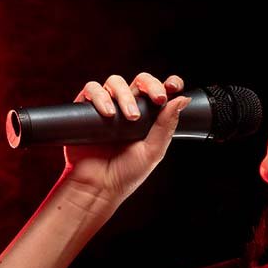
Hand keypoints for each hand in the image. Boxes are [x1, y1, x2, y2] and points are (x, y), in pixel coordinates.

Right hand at [61, 72, 191, 201]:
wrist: (99, 186)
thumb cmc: (126, 172)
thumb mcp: (153, 150)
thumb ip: (166, 125)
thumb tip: (182, 99)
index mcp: (147, 115)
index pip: (158, 90)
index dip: (168, 83)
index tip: (173, 86)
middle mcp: (127, 107)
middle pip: (139, 80)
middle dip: (150, 84)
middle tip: (157, 100)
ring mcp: (107, 106)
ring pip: (115, 82)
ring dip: (125, 94)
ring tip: (129, 117)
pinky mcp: (85, 109)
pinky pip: (91, 90)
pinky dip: (99, 96)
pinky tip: (108, 114)